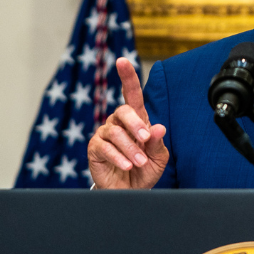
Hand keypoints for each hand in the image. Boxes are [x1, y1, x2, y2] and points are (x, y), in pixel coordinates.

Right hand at [86, 58, 168, 188]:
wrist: (132, 192)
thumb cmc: (145, 170)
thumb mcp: (158, 157)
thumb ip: (157, 142)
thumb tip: (158, 127)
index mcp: (137, 120)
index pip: (131, 94)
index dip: (127, 77)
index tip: (122, 61)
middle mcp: (119, 123)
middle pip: (123, 111)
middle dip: (135, 124)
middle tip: (145, 139)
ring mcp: (105, 135)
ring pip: (115, 132)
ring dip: (130, 148)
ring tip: (140, 162)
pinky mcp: (95, 149)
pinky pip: (104, 147)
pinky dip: (118, 157)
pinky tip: (127, 165)